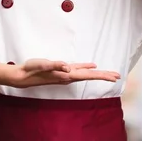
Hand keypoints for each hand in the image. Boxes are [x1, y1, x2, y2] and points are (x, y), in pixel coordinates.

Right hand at [6, 59, 120, 87]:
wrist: (24, 76)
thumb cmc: (33, 70)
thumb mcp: (43, 65)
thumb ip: (55, 66)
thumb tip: (67, 66)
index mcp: (67, 74)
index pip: (88, 76)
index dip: (102, 76)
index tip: (114, 77)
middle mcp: (69, 75)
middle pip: (90, 76)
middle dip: (104, 76)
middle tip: (118, 76)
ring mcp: (66, 74)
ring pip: (86, 73)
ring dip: (97, 74)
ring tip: (109, 74)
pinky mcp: (62, 70)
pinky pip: (78, 69)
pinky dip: (86, 68)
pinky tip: (91, 66)